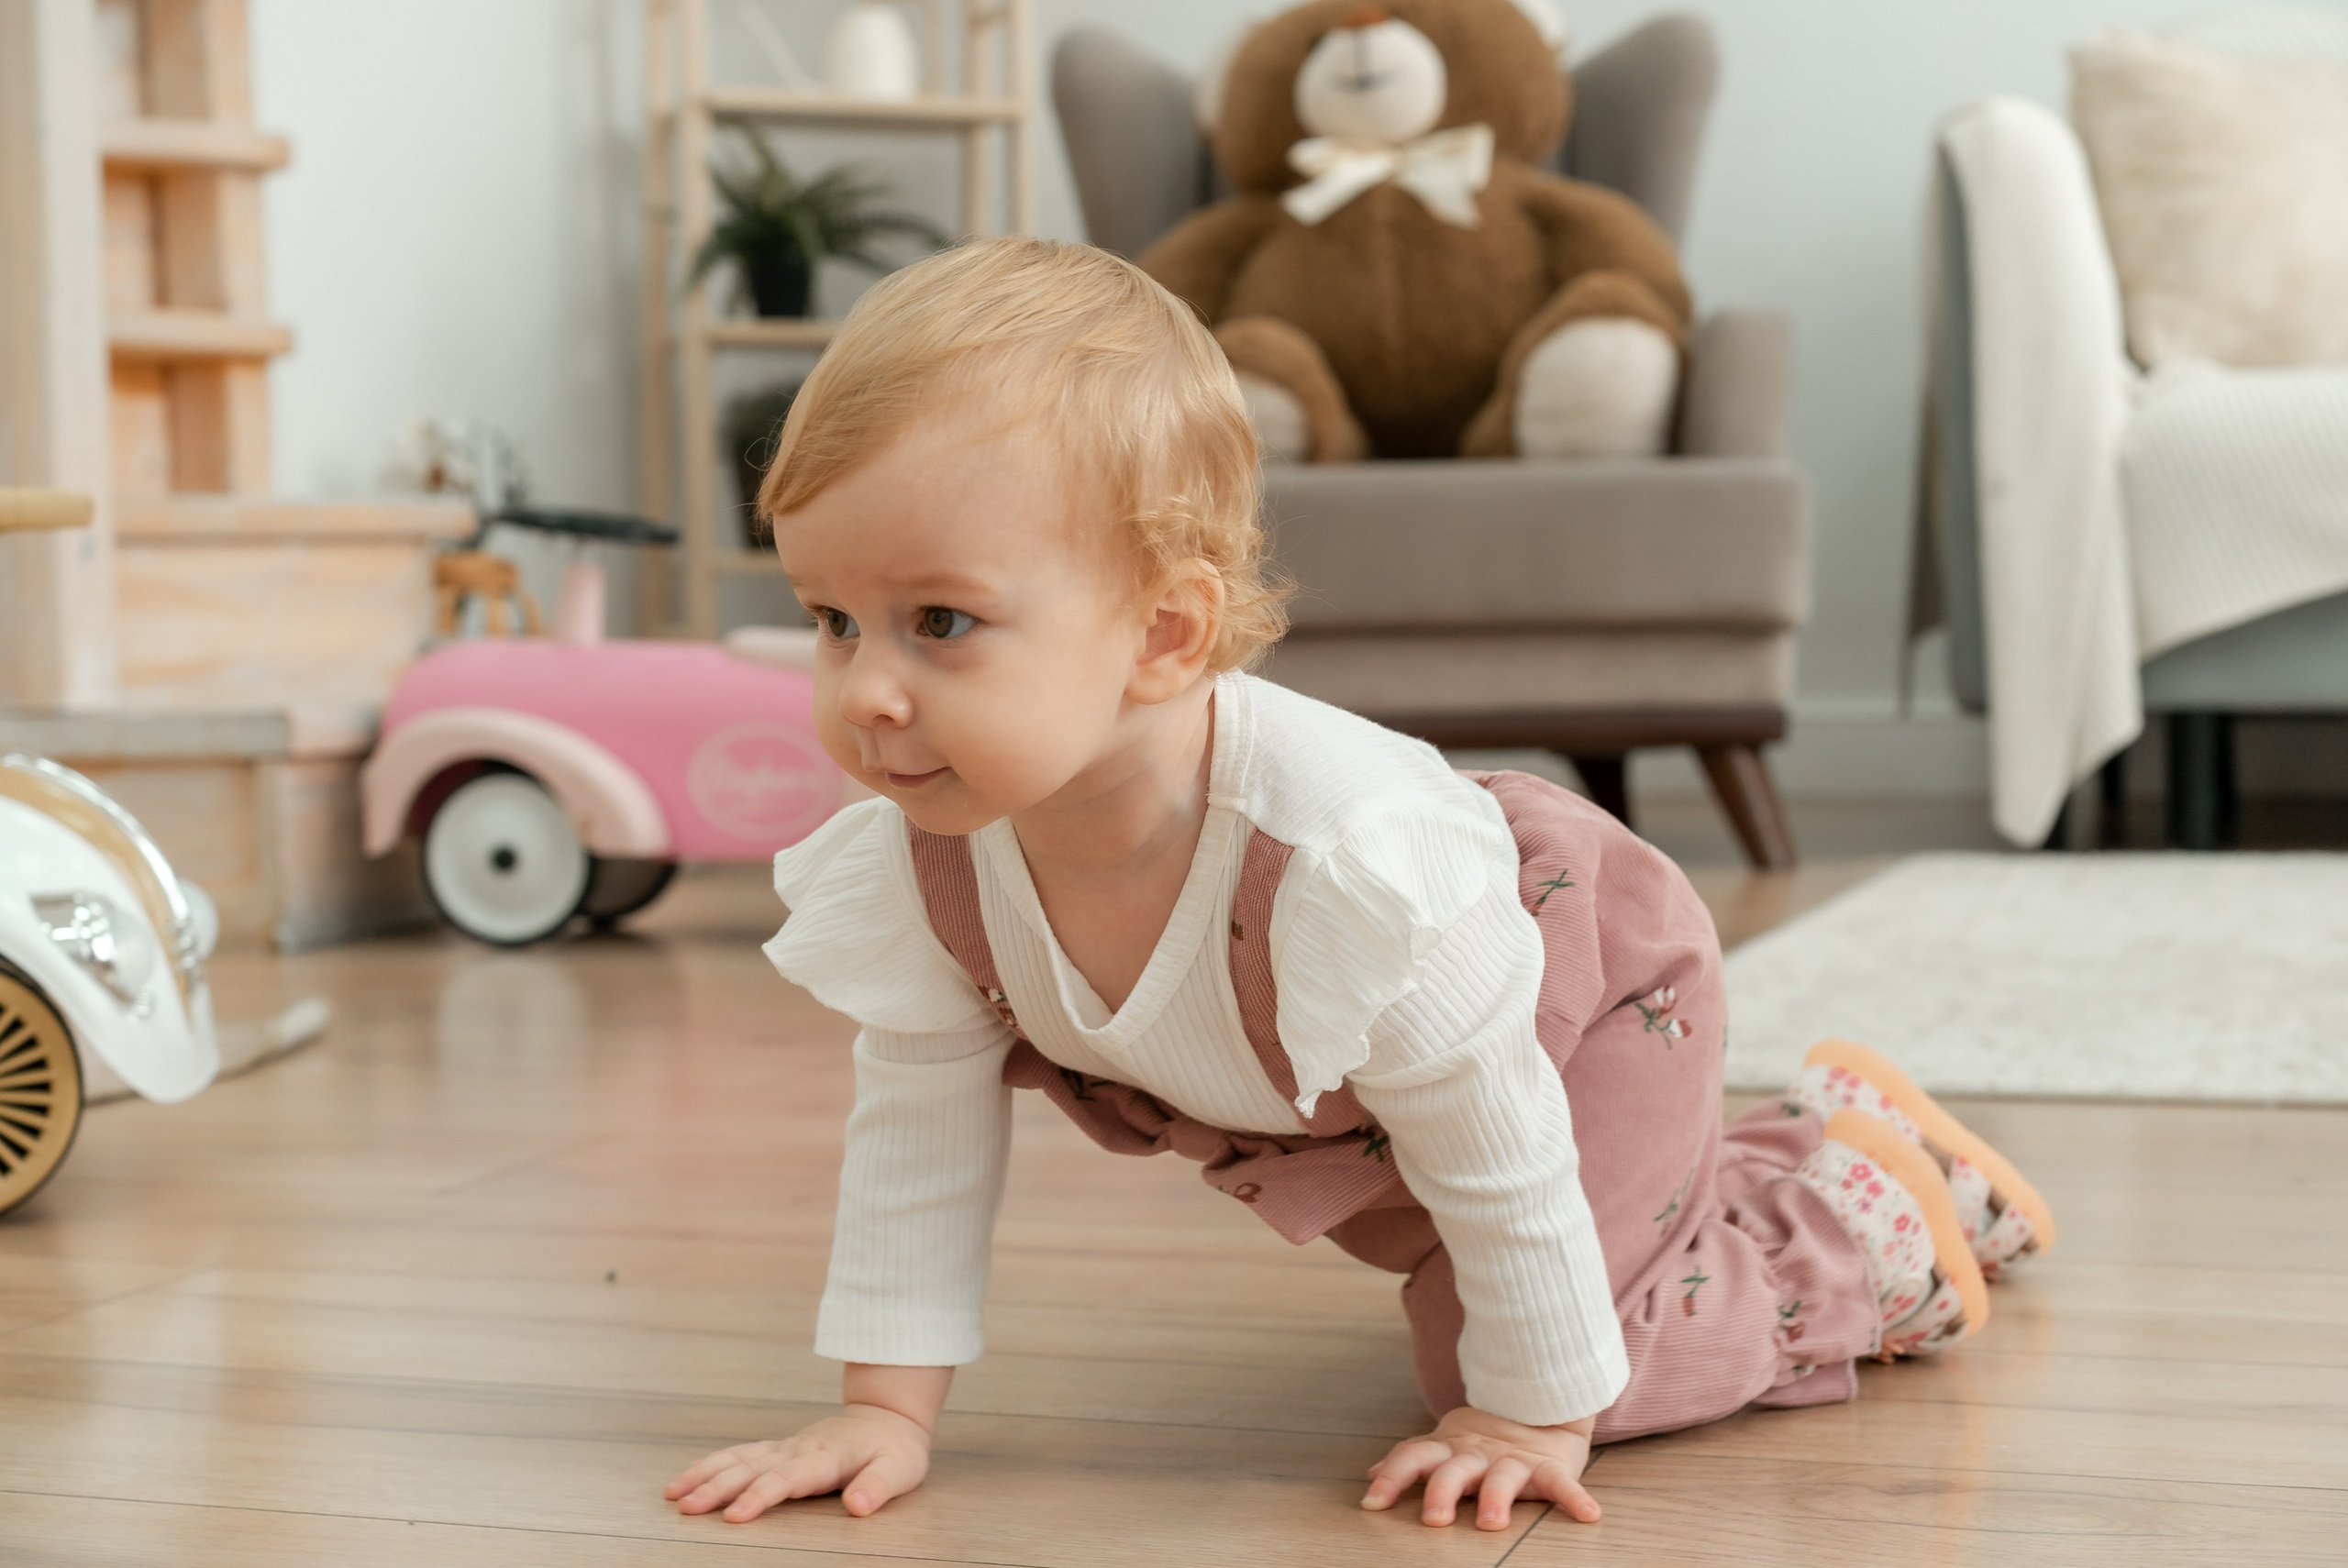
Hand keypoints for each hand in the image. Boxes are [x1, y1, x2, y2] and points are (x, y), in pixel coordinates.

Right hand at [665, 1404, 932, 1522]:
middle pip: (750, 1469)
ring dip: (705, 1474)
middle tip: (686, 1507)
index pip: (786, 1480)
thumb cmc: (895, 1449)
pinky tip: (689, 1474)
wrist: (889, 1416)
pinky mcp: (780, 1448)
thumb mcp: (899, 1470)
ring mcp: (786, 1447)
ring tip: (674, 1493)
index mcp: (825, 1458)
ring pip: (738, 1458)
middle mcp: (798, 1450)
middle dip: (716, 1488)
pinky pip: (740, 1453)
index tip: (733, 1516)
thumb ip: (878, 1487)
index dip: (759, 1497)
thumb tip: (858, 1505)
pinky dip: (712, 1462)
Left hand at [1361, 1405, 1600, 1529]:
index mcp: (1450, 1449)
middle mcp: (1477, 1455)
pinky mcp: (1550, 1466)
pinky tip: (1588, 1514)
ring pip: (1502, 1479)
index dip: (1391, 1476)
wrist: (1539, 1404)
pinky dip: (1575, 1498)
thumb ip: (1412, 1460)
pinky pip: (1562, 1484)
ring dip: (1496, 1499)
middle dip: (1442, 1492)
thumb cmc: (1484, 1439)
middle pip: (1454, 1471)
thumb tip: (1369, 1475)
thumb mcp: (1445, 1445)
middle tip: (1434, 1518)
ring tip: (1492, 1522)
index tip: (1371, 1502)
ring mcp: (1514, 1460)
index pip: (1414, 1457)